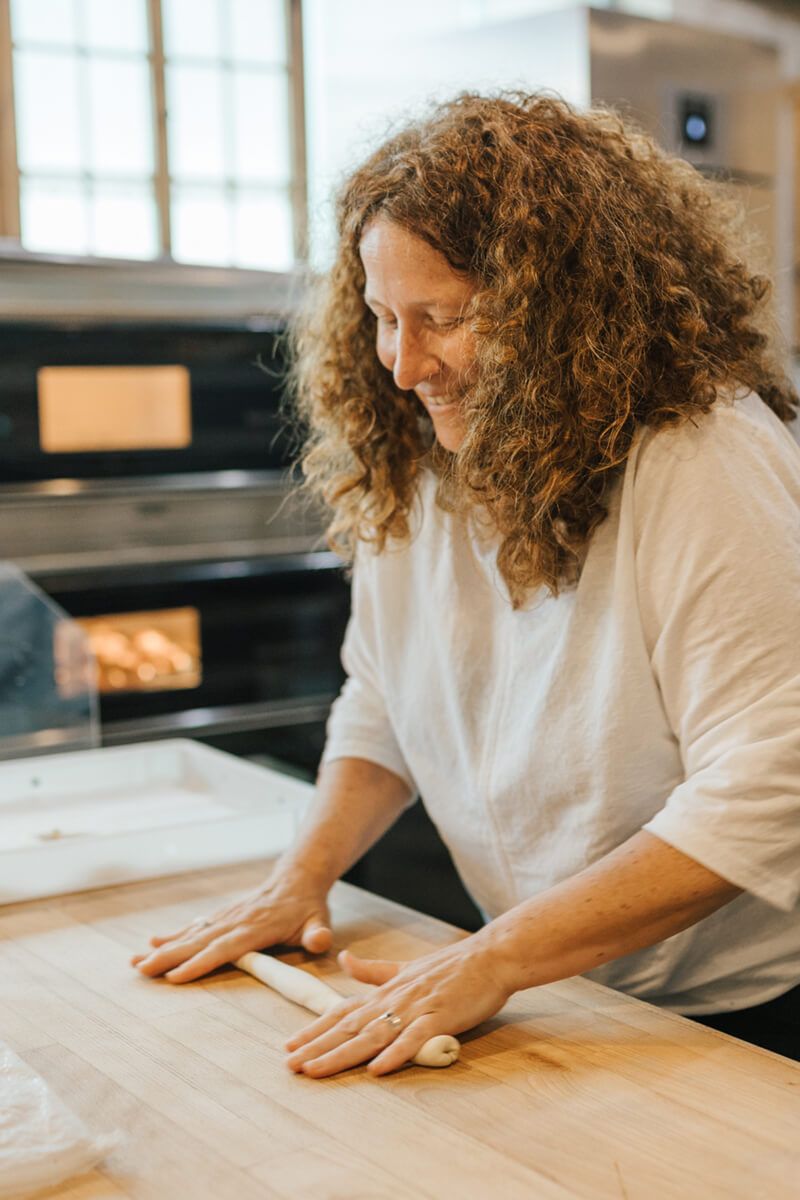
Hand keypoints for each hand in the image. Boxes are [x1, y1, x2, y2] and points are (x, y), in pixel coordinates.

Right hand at [130, 869, 331, 982]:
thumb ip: (318, 934)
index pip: (225, 948)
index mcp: (256, 927)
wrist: (297, 877)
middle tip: (141, 970)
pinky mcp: (222, 915)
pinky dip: (172, 935)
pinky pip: (194, 927)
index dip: (200, 962)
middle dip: (168, 957)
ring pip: (191, 934)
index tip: (175, 976)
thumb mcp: (319, 920)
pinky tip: (152, 943)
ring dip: (163, 949)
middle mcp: (235, 921)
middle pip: (198, 941)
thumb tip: (320, 941)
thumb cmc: (307, 906)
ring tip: (136, 961)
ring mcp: (225, 917)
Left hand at [284, 931, 511, 1076]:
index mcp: (386, 991)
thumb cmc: (452, 966)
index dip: (316, 1029)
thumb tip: (344, 960)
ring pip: (372, 1035)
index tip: (290, 1045)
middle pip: (349, 1026)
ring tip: (315, 1069)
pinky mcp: (439, 1018)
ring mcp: (415, 1008)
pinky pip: (414, 1039)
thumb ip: (373, 971)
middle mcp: (394, 1000)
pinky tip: (377, 1070)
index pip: (343, 1011)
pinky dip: (395, 1054)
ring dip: (341, 1054)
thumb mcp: (406, 967)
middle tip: (290, 1063)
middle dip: (317, 1046)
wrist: (490, 957)